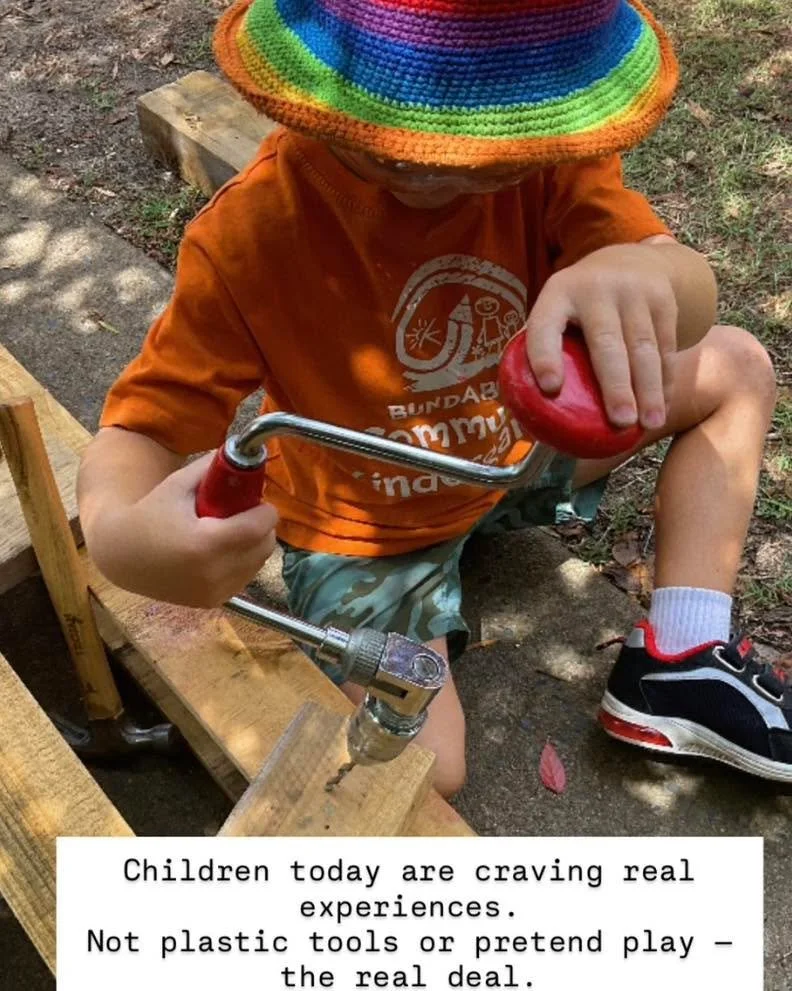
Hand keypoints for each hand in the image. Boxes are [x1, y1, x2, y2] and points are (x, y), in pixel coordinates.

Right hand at [89, 453, 278, 607]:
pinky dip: (241, 562)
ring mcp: (214, 592)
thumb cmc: (150, 514)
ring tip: (229, 532)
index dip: (264, 511)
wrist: (122, 556)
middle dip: (260, 527)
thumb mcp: (178, 484)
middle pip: (264, 546)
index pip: (259, 527)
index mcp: (206, 543)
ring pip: (258, 563)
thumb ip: (213, 468)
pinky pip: (244, 577)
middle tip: (242, 514)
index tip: (256, 501)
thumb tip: (243, 454)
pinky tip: (221, 551)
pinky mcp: (212, 602)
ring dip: (253, 545)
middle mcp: (213, 573)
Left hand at [524, 242, 678, 430]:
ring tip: (649, 423)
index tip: (550, 388)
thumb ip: (544, 346)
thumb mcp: (557, 308)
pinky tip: (661, 406)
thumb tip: (529, 410)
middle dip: (615, 385)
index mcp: (558, 294)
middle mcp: (595, 289)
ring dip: (649, 390)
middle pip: (606, 342)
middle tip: (619, 421)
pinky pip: (666, 347)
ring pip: (644, 347)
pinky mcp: (663, 301)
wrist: (630, 258)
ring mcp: (633, 293)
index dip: (545, 355)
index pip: (545, 325)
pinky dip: (665, 381)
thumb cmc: (579, 304)